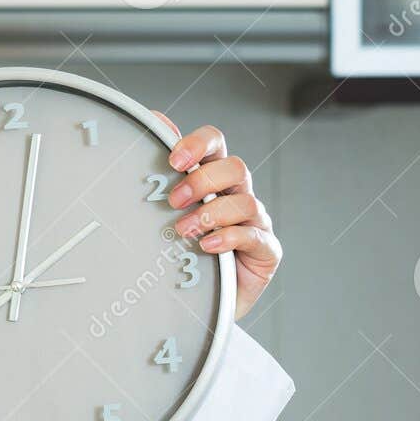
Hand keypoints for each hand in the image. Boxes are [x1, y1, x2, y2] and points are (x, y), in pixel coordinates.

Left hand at [151, 113, 281, 320]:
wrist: (194, 302)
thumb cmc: (180, 254)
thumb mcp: (164, 213)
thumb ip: (163, 170)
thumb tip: (154, 119)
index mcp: (213, 179)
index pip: (215, 144)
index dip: (198, 144)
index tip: (173, 160)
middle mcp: (236, 195)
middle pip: (235, 167)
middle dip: (203, 180)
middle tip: (173, 201)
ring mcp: (254, 222)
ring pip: (245, 201)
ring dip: (212, 213)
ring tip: (184, 231)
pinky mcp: (265, 251)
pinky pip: (255, 236)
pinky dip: (230, 238)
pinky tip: (208, 247)